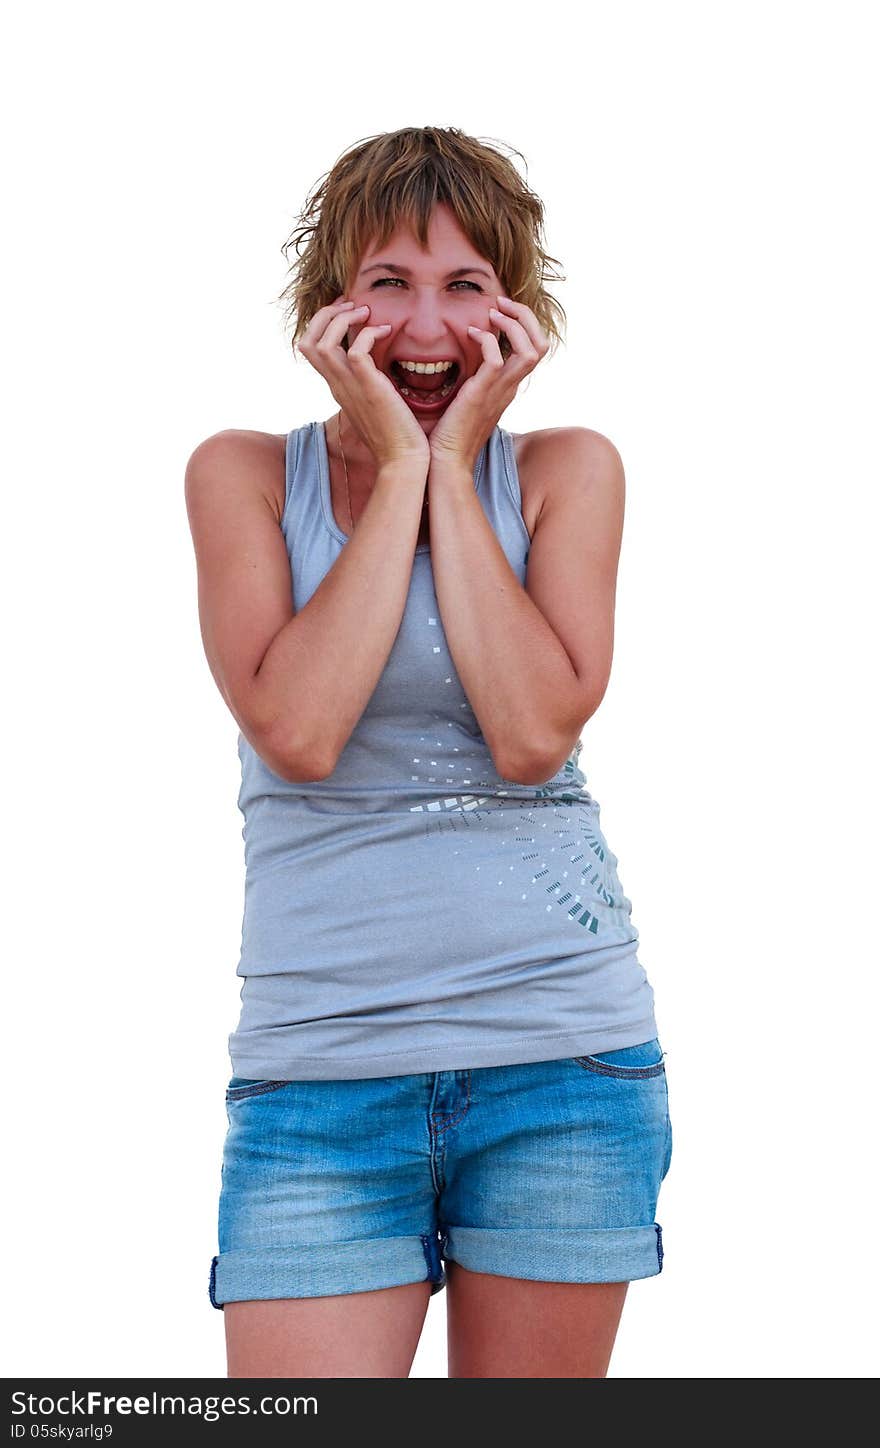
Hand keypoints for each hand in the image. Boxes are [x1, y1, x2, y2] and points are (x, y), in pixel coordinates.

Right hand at [297, 297, 429, 470]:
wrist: (403, 459)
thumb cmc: (395, 433)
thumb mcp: (374, 401)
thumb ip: (367, 381)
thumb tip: (374, 363)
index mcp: (337, 387)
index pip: (310, 349)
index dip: (323, 323)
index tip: (346, 310)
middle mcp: (337, 386)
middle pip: (308, 342)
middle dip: (326, 315)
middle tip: (353, 305)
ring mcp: (350, 388)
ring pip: (323, 343)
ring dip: (343, 319)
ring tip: (367, 312)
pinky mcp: (370, 390)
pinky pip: (356, 352)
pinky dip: (368, 334)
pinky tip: (386, 331)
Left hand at [427, 296, 549, 471]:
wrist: (445, 461)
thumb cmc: (451, 434)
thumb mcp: (469, 401)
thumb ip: (475, 380)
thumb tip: (466, 362)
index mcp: (509, 387)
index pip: (535, 349)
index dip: (523, 325)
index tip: (500, 312)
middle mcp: (511, 387)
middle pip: (541, 344)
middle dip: (525, 316)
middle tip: (500, 303)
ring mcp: (500, 391)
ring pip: (530, 349)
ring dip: (513, 323)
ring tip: (492, 312)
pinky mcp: (482, 394)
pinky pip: (496, 358)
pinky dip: (486, 338)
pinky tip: (468, 333)